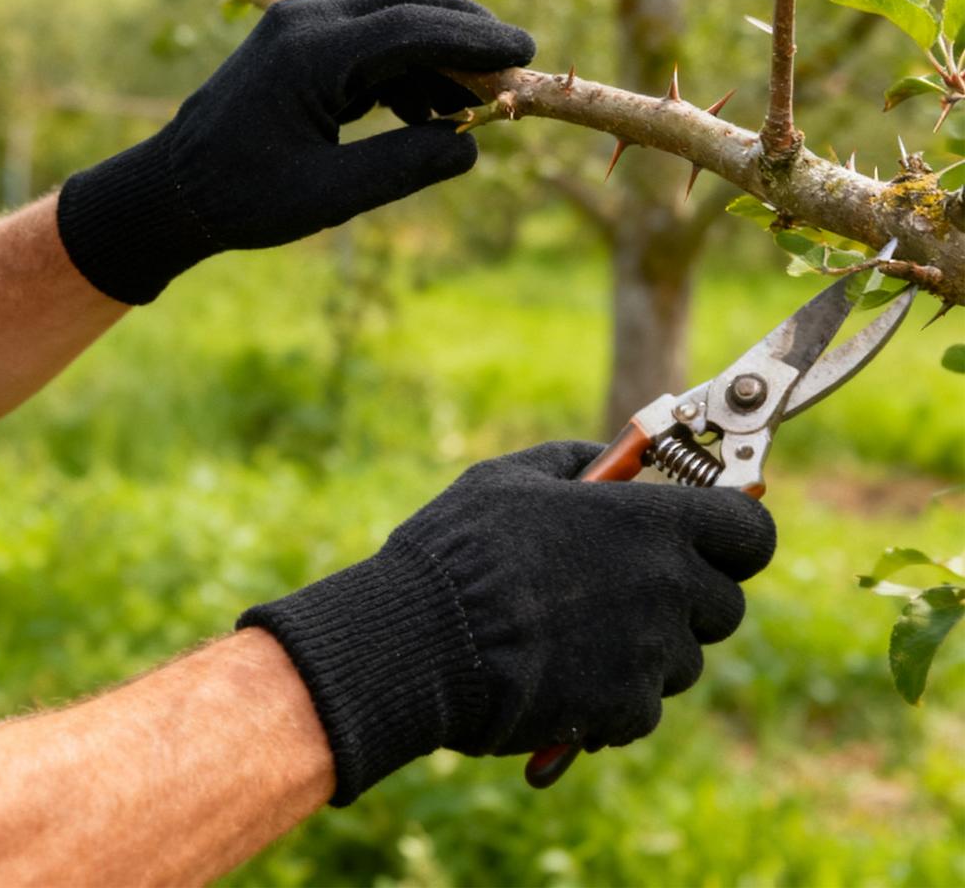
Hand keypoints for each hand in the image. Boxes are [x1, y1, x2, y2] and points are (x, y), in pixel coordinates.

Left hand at [58, 0, 534, 303]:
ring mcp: (299, 25)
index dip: (475, 42)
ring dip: (436, 50)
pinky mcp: (299, 44)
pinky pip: (367, 36)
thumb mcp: (332, 195)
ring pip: (389, 13)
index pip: (412, 28)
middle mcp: (306, 20)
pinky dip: (405, 64)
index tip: (525, 55)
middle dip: (465, 31)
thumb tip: (470, 148)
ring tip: (471, 104)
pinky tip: (423, 110)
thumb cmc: (245, 199)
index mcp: (311, 51)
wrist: (175, 191)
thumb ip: (405, 167)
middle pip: (406, 1)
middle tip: (514, 64)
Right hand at [238, 441, 775, 804]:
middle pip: (726, 602)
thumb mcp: (513, 477)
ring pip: (685, 657)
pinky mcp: (626, 710)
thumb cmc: (461, 548)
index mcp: (651, 522)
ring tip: (581, 630)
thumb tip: (610, 462)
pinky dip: (617, 693)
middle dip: (690, 595)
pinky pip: (645, 704)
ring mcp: (652, 654)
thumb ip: (577, 461)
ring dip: (651, 646)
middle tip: (634, 585)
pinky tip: (565, 671)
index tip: (716, 535)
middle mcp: (668, 587)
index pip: (751, 530)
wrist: (421, 640)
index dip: (737, 532)